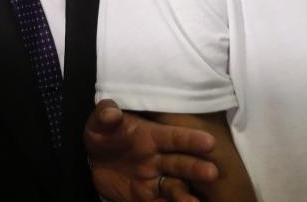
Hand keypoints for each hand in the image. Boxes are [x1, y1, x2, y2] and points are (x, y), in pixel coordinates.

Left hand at [85, 100, 218, 201]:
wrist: (94, 158)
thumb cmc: (103, 132)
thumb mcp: (100, 121)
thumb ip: (106, 114)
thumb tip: (111, 113)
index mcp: (152, 136)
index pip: (174, 137)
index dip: (190, 139)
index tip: (209, 141)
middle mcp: (158, 158)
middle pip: (181, 164)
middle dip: (195, 168)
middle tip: (212, 173)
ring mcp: (154, 179)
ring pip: (174, 187)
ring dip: (185, 195)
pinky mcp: (145, 198)